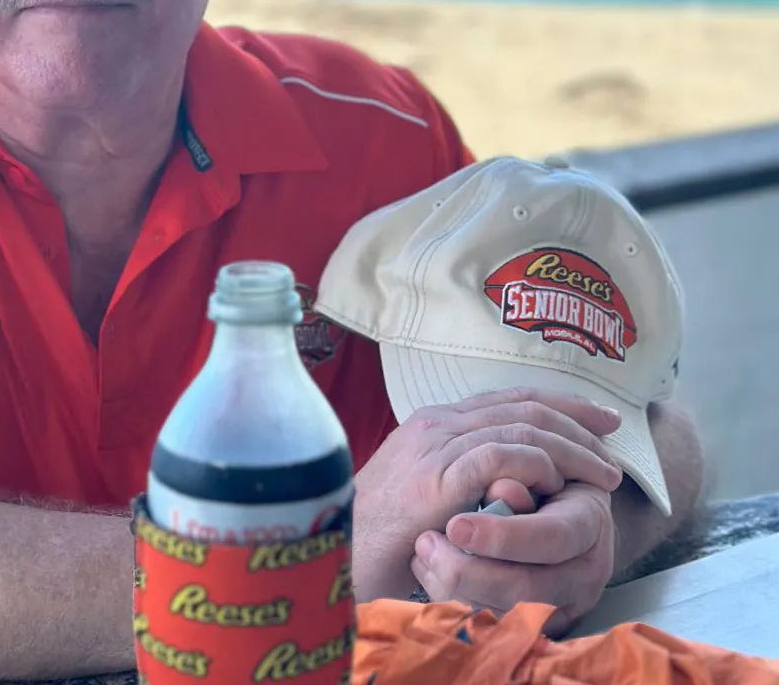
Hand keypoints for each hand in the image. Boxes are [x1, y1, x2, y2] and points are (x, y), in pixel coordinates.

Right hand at [352, 387, 622, 599]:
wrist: (337, 551)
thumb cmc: (380, 534)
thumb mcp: (423, 492)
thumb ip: (459, 476)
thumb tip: (505, 480)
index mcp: (433, 422)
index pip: (507, 399)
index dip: (559, 404)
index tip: (598, 420)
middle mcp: (436, 424)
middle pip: (522, 406)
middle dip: (576, 420)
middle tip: (613, 439)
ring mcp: (435, 447)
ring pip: (520, 429)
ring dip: (571, 449)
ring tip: (602, 473)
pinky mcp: (436, 478)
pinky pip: (499, 457)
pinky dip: (537, 466)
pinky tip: (559, 483)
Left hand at [410, 482, 615, 635]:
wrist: (563, 515)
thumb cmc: (544, 480)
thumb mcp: (537, 467)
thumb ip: (518, 472)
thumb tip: (500, 490)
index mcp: (589, 524)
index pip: (552, 536)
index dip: (504, 535)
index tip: (455, 526)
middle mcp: (584, 574)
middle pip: (528, 589)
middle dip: (469, 572)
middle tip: (426, 544)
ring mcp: (565, 605)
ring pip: (508, 614)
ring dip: (455, 588)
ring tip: (422, 555)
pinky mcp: (539, 625)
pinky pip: (494, 624)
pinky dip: (455, 600)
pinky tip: (429, 572)